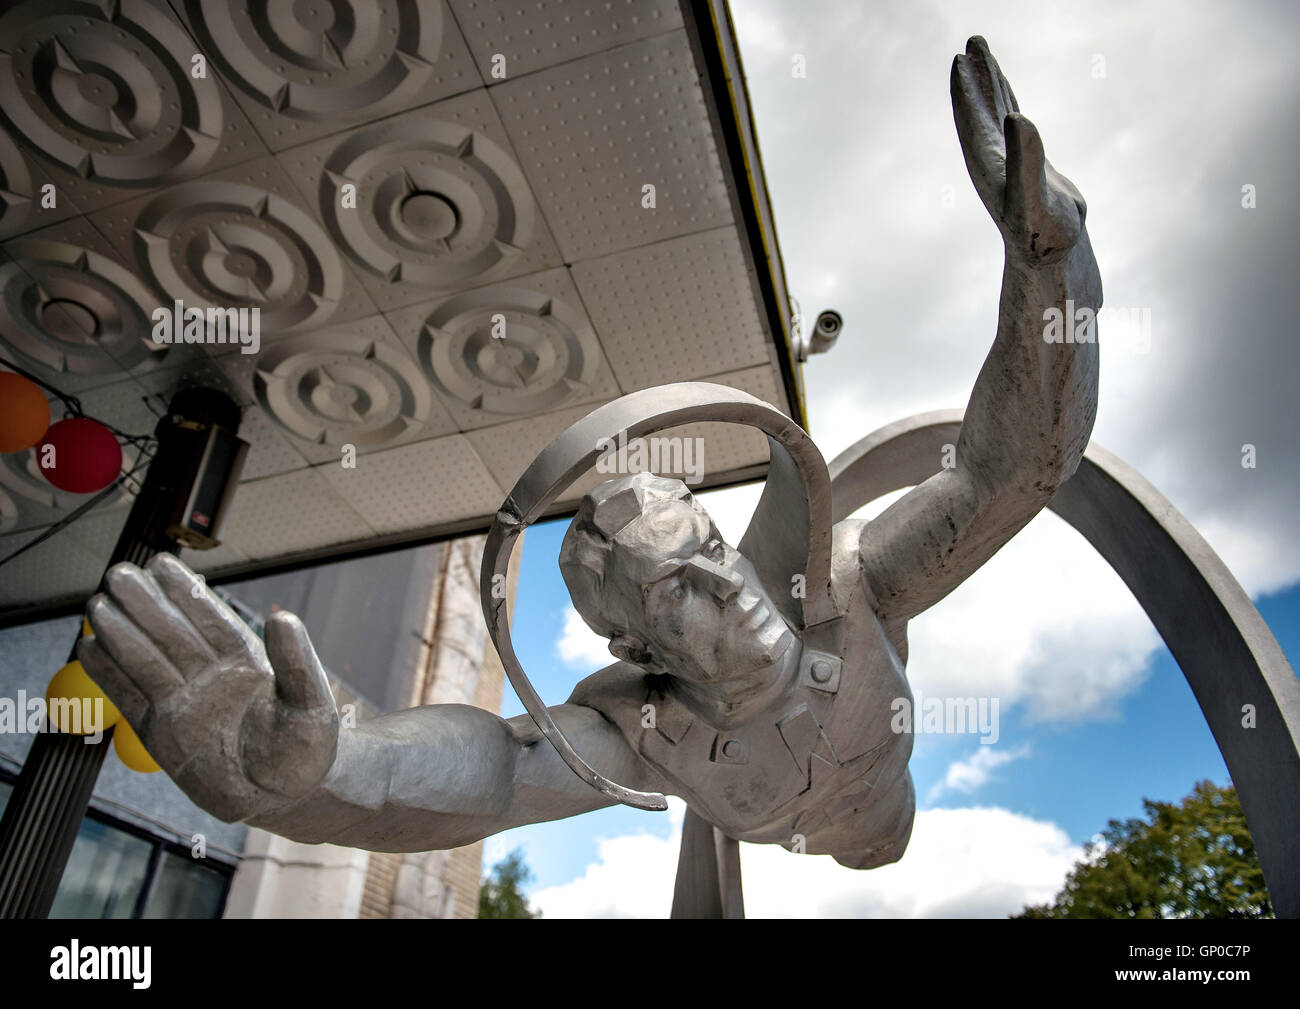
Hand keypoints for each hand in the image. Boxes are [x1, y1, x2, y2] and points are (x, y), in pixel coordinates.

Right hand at [79, 554, 338, 821]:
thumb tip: (282, 616)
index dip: (185, 592)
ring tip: (97, 606)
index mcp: (244, 662)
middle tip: (118, 574)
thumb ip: (296, 662)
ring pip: (146, 660)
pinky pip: (130, 699)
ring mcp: (183, 703)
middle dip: (145, 604)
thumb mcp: (310, 704)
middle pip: (171, 633)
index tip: (162, 564)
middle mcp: (209, 677)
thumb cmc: (305, 748)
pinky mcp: (162, 734)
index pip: (209, 620)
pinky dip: (108, 676)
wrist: (287, 796)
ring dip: (121, 634)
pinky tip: (88, 649)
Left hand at [952, 36, 1087, 263]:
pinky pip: (1013, 128)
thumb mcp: (1033, 196)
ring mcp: (1009, 162)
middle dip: (977, 77)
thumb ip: (1025, 158)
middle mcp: (994, 161)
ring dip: (991, 85)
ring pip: (996, 115)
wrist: (1054, 260)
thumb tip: (1016, 117)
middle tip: (972, 42)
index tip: (961, 59)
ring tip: (984, 54)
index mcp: (989, 165)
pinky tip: (1008, 98)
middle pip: (980, 111)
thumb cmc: (1044, 236)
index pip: (973, 120)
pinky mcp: (1026, 165)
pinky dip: (1009, 105)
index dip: (967, 90)